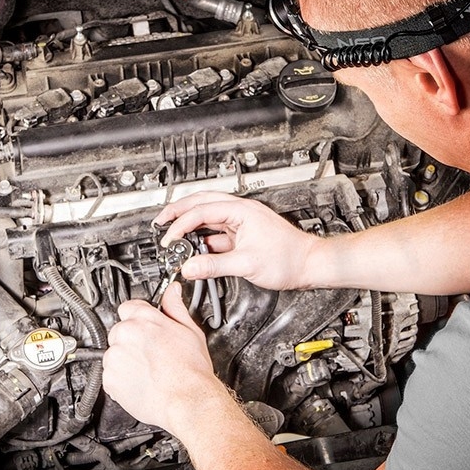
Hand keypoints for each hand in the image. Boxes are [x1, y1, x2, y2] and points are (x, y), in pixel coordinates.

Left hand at [103, 281, 224, 433]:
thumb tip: (172, 292)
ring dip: (126, 359)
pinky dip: (121, 379)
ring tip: (148, 369)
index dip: (139, 318)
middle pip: (120, 330)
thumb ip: (176, 307)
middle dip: (132, 340)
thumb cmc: (191, 370)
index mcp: (144, 319)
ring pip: (114, 353)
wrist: (187, 400)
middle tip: (151, 352)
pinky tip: (141, 381)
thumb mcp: (191, 331)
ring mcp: (115, 357)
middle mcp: (125, 334)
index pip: (129, 307)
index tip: (145, 326)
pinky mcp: (110, 379)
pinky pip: (111, 375)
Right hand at [154, 191, 319, 290]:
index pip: (201, 211)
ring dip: (189, 224)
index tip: (168, 239)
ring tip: (172, 234)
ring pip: (208, 216)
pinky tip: (194, 248)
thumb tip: (189, 267)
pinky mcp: (243, 233)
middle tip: (160, 222)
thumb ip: (214, 265)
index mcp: (241, 211)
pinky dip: (202, 237)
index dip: (180, 225)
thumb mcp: (246, 264)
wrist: (309, 264)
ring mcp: (241, 221)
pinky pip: (216, 231)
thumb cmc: (288, 258)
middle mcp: (240, 211)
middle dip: (178, 211)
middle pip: (201, 203)